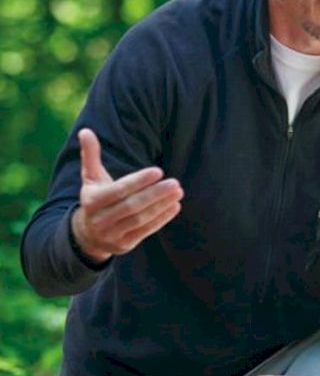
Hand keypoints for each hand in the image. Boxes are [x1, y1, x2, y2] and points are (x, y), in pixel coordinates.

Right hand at [71, 128, 183, 262]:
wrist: (86, 235)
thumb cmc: (95, 198)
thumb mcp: (90, 178)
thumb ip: (90, 156)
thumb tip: (85, 131)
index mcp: (91, 201)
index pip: (118, 190)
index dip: (138, 181)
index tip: (158, 171)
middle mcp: (99, 220)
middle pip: (131, 206)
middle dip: (155, 194)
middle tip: (175, 183)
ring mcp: (111, 234)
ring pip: (140, 219)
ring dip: (161, 206)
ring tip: (178, 192)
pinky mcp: (124, 244)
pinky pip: (145, 231)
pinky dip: (161, 219)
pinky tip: (175, 206)